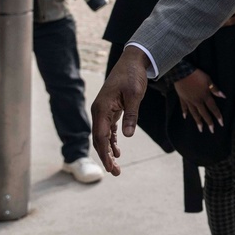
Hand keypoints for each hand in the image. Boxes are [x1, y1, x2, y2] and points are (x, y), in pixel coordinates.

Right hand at [91, 46, 149, 175]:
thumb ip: (131, 115)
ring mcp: (103, 110)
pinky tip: (117, 151)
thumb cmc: (133, 76)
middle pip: (99, 139)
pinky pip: (107, 129)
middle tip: (115, 173)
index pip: (100, 136)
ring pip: (102, 135)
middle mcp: (99, 111)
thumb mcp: (135, 95)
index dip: (105, 154)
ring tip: (116, 166)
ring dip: (108, 151)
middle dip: (105, 157)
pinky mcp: (110, 109)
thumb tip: (127, 137)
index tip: (111, 168)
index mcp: (102, 108)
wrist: (132, 61)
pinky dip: (111, 140)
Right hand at [173, 68, 225, 133]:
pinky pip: (184, 107)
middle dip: (208, 122)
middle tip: (212, 130)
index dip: (218, 115)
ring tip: (200, 128)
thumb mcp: (208, 80)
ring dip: (198, 121)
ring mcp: (189, 100)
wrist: (182, 73)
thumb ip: (215, 89)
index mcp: (205, 96)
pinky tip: (185, 117)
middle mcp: (197, 101)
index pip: (213, 108)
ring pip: (194, 113)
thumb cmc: (197, 75)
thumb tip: (223, 96)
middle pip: (204, 113)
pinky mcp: (182, 98)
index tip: (221, 123)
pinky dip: (184, 112)